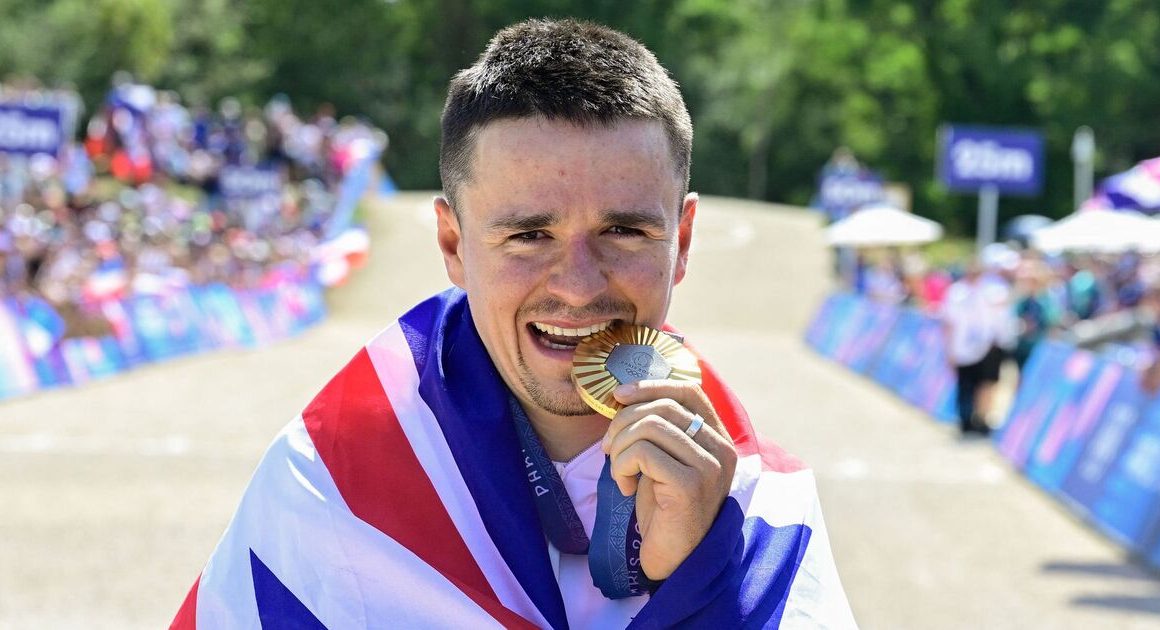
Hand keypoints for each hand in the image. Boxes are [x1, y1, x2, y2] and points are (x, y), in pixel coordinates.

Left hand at [601, 379, 736, 580]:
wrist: (673, 558)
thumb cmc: (663, 508)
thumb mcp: (662, 458)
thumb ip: (657, 428)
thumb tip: (624, 395)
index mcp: (717, 437)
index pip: (689, 390)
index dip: (651, 385)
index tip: (619, 395)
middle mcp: (721, 448)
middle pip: (664, 407)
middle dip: (624, 422)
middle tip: (609, 448)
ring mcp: (710, 466)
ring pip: (651, 426)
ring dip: (621, 446)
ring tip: (619, 470)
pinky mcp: (691, 484)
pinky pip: (643, 453)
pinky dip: (623, 466)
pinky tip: (626, 487)